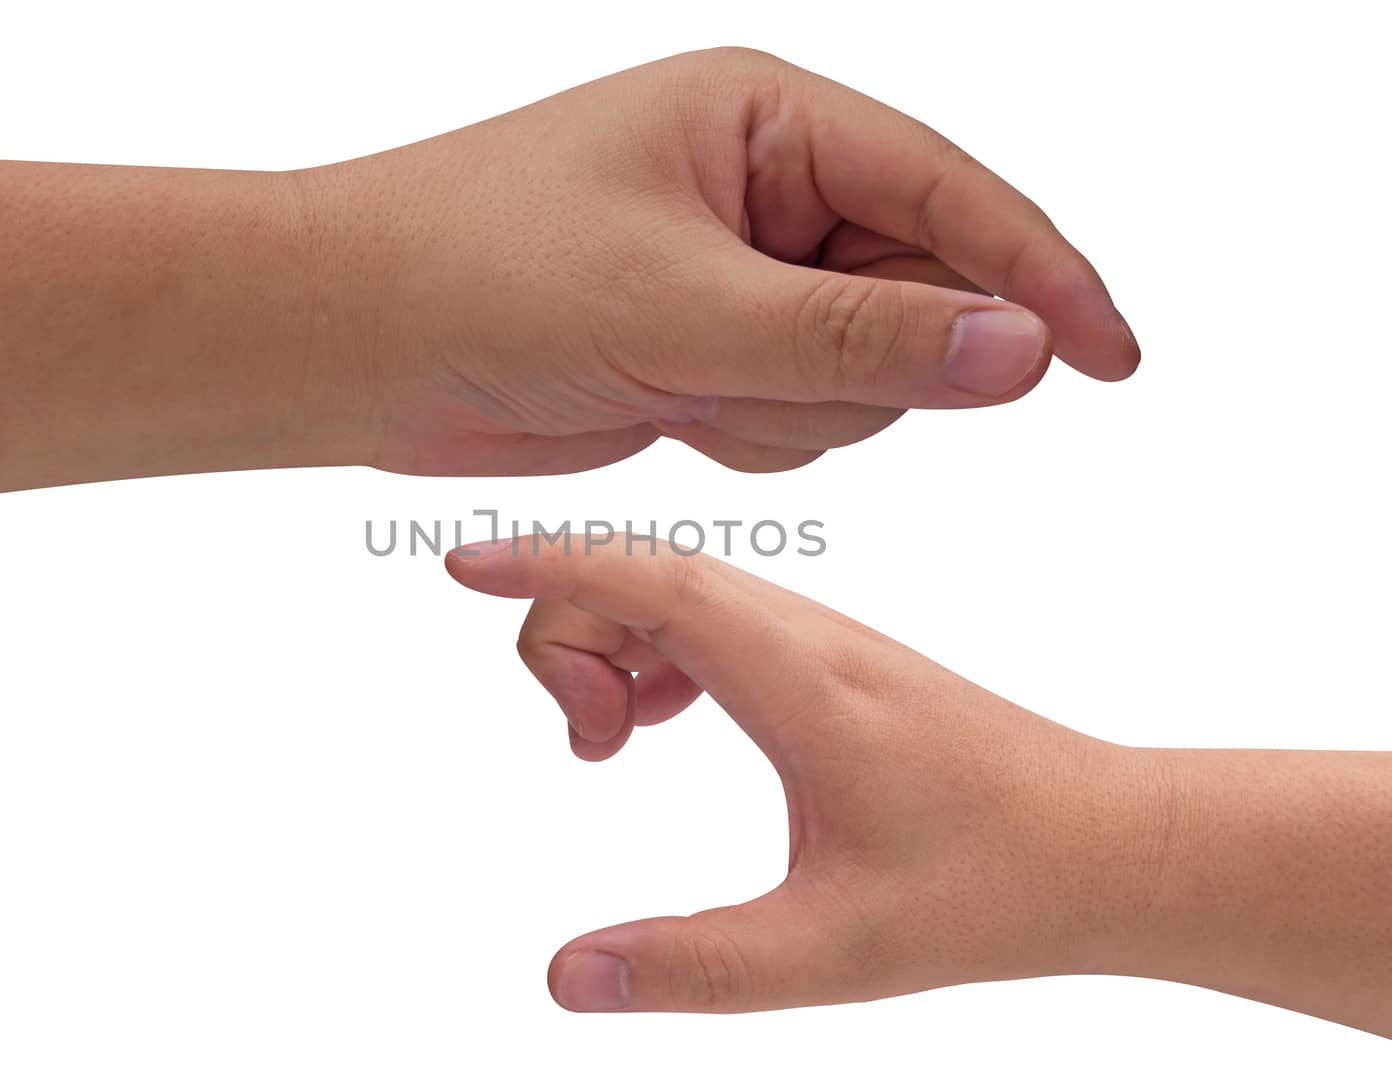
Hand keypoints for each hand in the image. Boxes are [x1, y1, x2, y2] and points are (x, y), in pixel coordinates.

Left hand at [0, 49, 1137, 519]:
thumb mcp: (686, 306)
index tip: (1114, 361)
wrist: (351, 341)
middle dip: (862, 361)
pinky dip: (754, 430)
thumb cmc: (485, 276)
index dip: (1039, 276)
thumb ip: (861, 335)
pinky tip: (667, 409)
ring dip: (793, 406)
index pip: (948, 190)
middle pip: (919, 291)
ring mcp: (741, 269)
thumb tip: (1025, 353)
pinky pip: (801, 408)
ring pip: (864, 369)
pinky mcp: (710, 342)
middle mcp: (765, 185)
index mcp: (767, 118)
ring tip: (681, 386)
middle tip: (752, 376)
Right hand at [444, 537, 1391, 1035]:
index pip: (650, 580)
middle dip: (569, 627)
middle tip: (581, 746)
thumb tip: (559, 977)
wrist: (1110, 844)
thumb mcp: (831, 951)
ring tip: (608, 743)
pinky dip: (655, 647)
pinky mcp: (831, 659)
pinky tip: (658, 718)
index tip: (461, 563)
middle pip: (646, 573)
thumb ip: (692, 967)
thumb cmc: (990, 887)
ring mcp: (822, 638)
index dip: (548, 564)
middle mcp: (806, 634)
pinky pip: (712, 617)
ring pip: (678, 590)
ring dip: (612, 640)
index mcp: (797, 677)